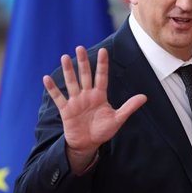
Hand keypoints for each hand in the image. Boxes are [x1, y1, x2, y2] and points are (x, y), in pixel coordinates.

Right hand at [43, 46, 146, 172]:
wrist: (88, 145)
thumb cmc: (103, 131)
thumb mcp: (118, 119)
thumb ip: (129, 107)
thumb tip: (144, 97)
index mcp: (100, 95)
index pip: (101, 76)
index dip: (102, 64)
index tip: (103, 50)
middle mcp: (87, 95)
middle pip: (85, 75)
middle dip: (83, 62)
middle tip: (80, 47)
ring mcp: (76, 101)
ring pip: (71, 83)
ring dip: (68, 71)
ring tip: (64, 57)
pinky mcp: (66, 110)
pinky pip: (58, 97)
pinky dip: (52, 88)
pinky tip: (46, 78)